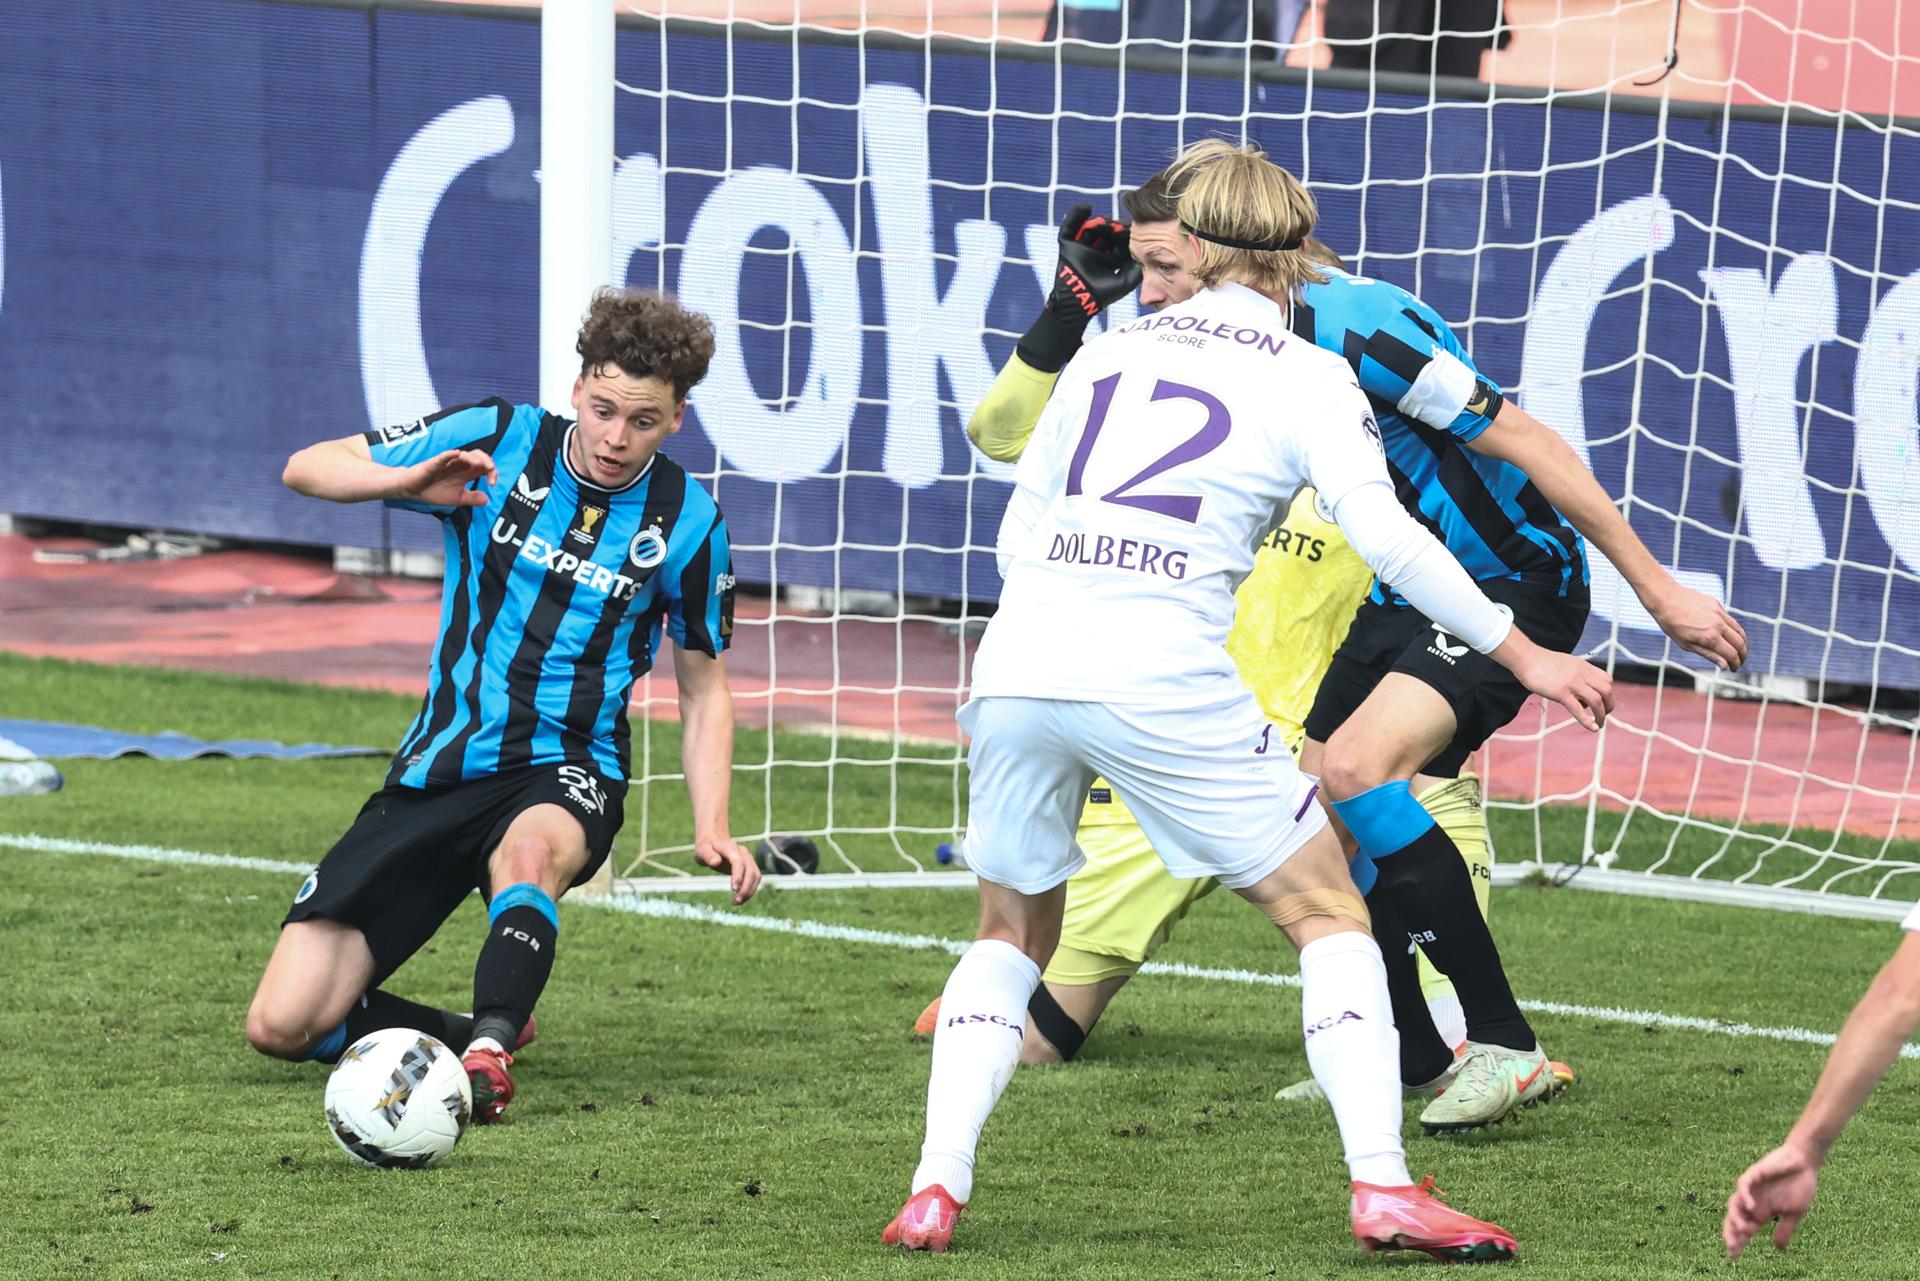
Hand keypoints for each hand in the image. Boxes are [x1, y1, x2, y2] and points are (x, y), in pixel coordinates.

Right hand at [394, 448, 495, 507]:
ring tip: (482, 466)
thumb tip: (487, 500)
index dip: (492, 473)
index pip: (484, 467)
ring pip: (464, 454)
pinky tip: (458, 454)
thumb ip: (472, 498)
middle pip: (478, 456)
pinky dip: (451, 454)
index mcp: (466, 472)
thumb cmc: (433, 490)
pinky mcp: (435, 463)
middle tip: (492, 471)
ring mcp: (448, 462)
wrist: (413, 490)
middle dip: (487, 462)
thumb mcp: (457, 498)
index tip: (493, 484)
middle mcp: (459, 465)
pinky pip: (444, 456)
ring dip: (475, 458)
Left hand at [694, 833, 761, 903]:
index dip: (738, 875)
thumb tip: (715, 863)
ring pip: (756, 876)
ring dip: (750, 890)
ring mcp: (748, 858)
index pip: (738, 862)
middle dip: (745, 888)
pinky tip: (741, 898)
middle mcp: (743, 852)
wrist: (714, 842)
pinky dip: (751, 890)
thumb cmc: (706, 848)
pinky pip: (755, 878)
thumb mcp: (701, 851)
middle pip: (750, 871)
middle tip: (735, 902)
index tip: (733, 889)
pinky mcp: (750, 866)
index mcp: (730, 847)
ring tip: (737, 902)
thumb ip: (708, 856)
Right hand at [1018, 204, 1143, 372]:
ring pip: (1091, 228)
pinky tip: (1086, 208)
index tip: (1132, 229)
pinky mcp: (1068, 246)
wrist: (1081, 300)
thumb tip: (1146, 252)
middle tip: (1118, 227)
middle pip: (1106, 233)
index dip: (1125, 234)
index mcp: (1110, 260)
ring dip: (1100, 223)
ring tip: (1105, 224)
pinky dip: (1075, 215)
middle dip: (1113, 228)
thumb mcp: (1127, 280)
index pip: (1118, 241)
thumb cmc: (1104, 295)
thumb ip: (1138, 266)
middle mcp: (1096, 253)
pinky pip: (1069, 227)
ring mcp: (1082, 249)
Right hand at [1511, 644, 1614, 730]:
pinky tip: (1593, 728)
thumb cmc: (1541, 662)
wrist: (1526, 658)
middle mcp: (1581, 674)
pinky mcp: (1561, 693)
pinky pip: (1578, 709)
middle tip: (1604, 714)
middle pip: (1607, 691)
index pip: (1608, 680)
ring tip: (1600, 724)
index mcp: (1584, 667)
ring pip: (1597, 701)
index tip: (1602, 701)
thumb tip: (1578, 687)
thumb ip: (1575, 673)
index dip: (1608, 693)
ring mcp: (1572, 684)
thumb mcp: (1566, 663)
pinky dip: (1588, 721)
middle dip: (1609, 705)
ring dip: (1601, 715)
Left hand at [1647, 580, 1747, 670]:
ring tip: (1740, 650)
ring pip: (1739, 630)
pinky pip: (1731, 620)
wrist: (1665, 598)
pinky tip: (1730, 635)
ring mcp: (1719, 613)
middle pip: (1740, 643)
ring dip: (1743, 642)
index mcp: (1710, 637)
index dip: (1735, 664)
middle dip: (1742, 655)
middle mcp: (1718, 625)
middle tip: (1740, 662)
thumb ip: (1708, 654)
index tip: (1734, 669)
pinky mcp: (1717, 605)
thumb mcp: (1686, 645)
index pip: (1731, 654)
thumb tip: (1725, 665)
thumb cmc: (1672, 624)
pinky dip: (1734, 630)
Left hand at [1723, 1141, 1819, 1258]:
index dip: (1738, 1241)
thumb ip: (1785, 1229)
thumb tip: (1778, 1248)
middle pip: (1734, 1218)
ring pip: (1734, 1203)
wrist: (1805, 1162)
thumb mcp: (1794, 1213)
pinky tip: (1750, 1207)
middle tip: (1732, 1247)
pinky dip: (1744, 1195)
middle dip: (1731, 1232)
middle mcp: (1753, 1201)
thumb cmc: (1800, 1186)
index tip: (1733, 1256)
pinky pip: (1743, 1184)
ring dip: (1736, 1216)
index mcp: (1761, 1212)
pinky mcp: (1754, 1173)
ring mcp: (1752, 1188)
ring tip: (1743, 1229)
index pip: (1744, 1229)